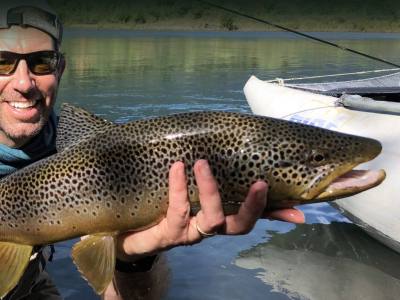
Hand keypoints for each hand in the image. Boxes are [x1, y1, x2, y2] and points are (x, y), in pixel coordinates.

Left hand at [116, 160, 303, 260]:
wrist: (124, 230)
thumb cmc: (160, 205)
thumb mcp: (184, 189)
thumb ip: (203, 177)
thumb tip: (217, 156)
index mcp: (216, 217)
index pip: (252, 217)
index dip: (275, 215)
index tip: (298, 211)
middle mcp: (207, 229)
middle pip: (238, 225)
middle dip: (252, 207)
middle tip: (259, 184)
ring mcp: (188, 234)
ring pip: (211, 220)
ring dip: (211, 191)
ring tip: (204, 164)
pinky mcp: (167, 235)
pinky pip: (178, 211)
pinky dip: (179, 188)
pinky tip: (177, 167)